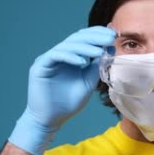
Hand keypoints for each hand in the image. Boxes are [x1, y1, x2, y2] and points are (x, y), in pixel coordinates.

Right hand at [9, 26, 115, 154]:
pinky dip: (70, 56)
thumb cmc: (68, 103)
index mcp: (69, 56)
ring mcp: (48, 59)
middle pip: (76, 38)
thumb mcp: (88, 82)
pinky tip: (82, 62)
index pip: (83, 39)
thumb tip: (108, 49)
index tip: (113, 35)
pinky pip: (55, 56)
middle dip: (94, 37)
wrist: (51, 120)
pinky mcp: (40, 66)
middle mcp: (58, 54)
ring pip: (67, 45)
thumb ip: (96, 67)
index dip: (97, 34)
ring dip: (85, 47)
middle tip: (110, 38)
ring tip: (99, 52)